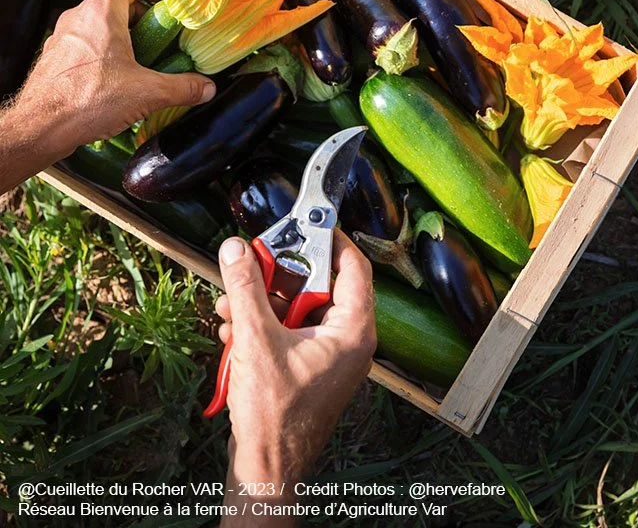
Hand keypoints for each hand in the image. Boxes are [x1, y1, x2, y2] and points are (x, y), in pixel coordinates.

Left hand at [0, 0, 215, 190]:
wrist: (40, 128)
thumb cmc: (89, 99)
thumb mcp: (145, 93)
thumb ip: (180, 87)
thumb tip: (207, 88)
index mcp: (101, 11)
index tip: (168, 2)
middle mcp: (79, 16)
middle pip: (116, 0)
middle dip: (142, 15)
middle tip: (162, 37)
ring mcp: (64, 37)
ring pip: (99, 23)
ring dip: (123, 35)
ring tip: (143, 61)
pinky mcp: (56, 58)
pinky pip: (86, 44)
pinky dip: (104, 52)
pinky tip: (116, 80)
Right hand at [215, 232, 375, 526]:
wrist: (265, 468)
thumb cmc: (275, 417)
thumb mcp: (256, 341)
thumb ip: (246, 289)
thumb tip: (237, 249)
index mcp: (352, 330)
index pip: (353, 266)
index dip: (330, 239)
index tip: (306, 222)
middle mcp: (346, 339)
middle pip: (317, 283)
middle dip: (277, 276)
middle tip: (252, 265)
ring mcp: (326, 354)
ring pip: (296, 307)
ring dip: (260, 302)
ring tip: (230, 306)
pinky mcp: (306, 366)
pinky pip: (286, 329)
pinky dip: (260, 325)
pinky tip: (233, 332)